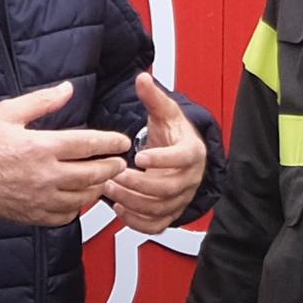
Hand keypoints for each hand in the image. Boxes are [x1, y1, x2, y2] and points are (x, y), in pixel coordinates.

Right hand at [0, 79, 133, 225]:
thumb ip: (41, 101)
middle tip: (119, 162)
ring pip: (83, 197)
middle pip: (93, 173)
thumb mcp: (8, 113)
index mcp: (41, 147)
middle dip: (112, 167)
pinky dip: (77, 207)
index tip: (122, 142)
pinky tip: (77, 196)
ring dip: (97, 187)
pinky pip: (66, 215)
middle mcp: (45, 175)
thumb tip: (67, 89)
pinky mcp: (34, 215)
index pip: (89, 145)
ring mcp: (41, 198)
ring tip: (102, 178)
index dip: (111, 142)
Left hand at [106, 75, 209, 233]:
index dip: (162, 159)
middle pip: (168, 188)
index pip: (183, 159)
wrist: (180, 154)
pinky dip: (137, 221)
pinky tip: (120, 208)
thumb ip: (153, 97)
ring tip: (110, 189)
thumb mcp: (165, 112)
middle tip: (114, 175)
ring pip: (159, 208)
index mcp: (192, 152)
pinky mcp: (171, 213)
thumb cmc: (173, 134)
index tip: (140, 156)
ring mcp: (181, 198)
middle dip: (138, 184)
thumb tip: (142, 78)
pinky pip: (156, 225)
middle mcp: (190, 178)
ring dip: (132, 201)